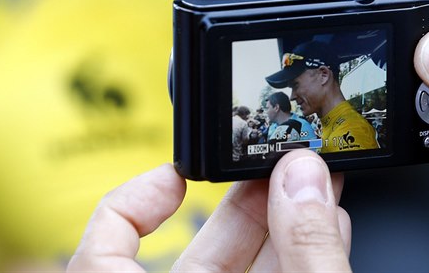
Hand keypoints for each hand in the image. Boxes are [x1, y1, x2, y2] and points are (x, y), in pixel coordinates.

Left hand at [67, 150, 350, 271]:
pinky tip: (328, 228)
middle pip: (196, 255)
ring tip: (316, 184)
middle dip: (246, 201)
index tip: (173, 180)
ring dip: (283, 222)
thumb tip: (301, 180)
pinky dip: (301, 256)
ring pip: (244, 270)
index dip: (130, 207)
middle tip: (282, 166)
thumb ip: (305, 255)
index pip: (100, 258)